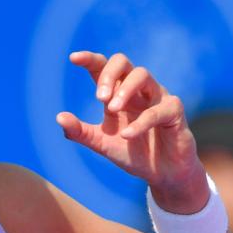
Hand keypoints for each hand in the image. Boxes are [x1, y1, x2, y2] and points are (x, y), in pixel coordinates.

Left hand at [56, 51, 205, 205]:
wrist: (162, 174)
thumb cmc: (133, 153)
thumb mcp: (101, 143)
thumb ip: (80, 132)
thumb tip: (59, 117)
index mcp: (117, 93)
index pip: (103, 68)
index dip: (90, 60)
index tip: (74, 58)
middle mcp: (137, 90)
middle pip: (123, 62)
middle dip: (109, 74)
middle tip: (99, 98)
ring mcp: (157, 97)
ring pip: (142, 75)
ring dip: (125, 89)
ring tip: (111, 108)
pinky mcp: (174, 111)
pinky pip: (157, 110)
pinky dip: (141, 122)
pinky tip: (127, 135)